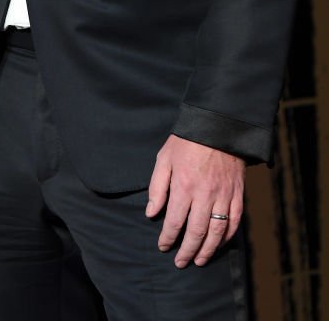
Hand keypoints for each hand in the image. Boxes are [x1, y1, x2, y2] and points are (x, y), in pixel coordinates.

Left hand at [145, 134, 244, 267]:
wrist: (218, 126)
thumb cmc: (186, 141)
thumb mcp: (164, 158)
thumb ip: (157, 187)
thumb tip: (150, 213)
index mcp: (184, 185)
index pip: (174, 221)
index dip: (168, 238)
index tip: (163, 246)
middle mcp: (205, 194)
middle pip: (196, 231)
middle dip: (187, 250)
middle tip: (180, 262)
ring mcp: (224, 195)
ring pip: (217, 231)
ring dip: (208, 250)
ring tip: (199, 260)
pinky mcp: (238, 194)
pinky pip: (234, 221)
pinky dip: (227, 236)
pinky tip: (220, 244)